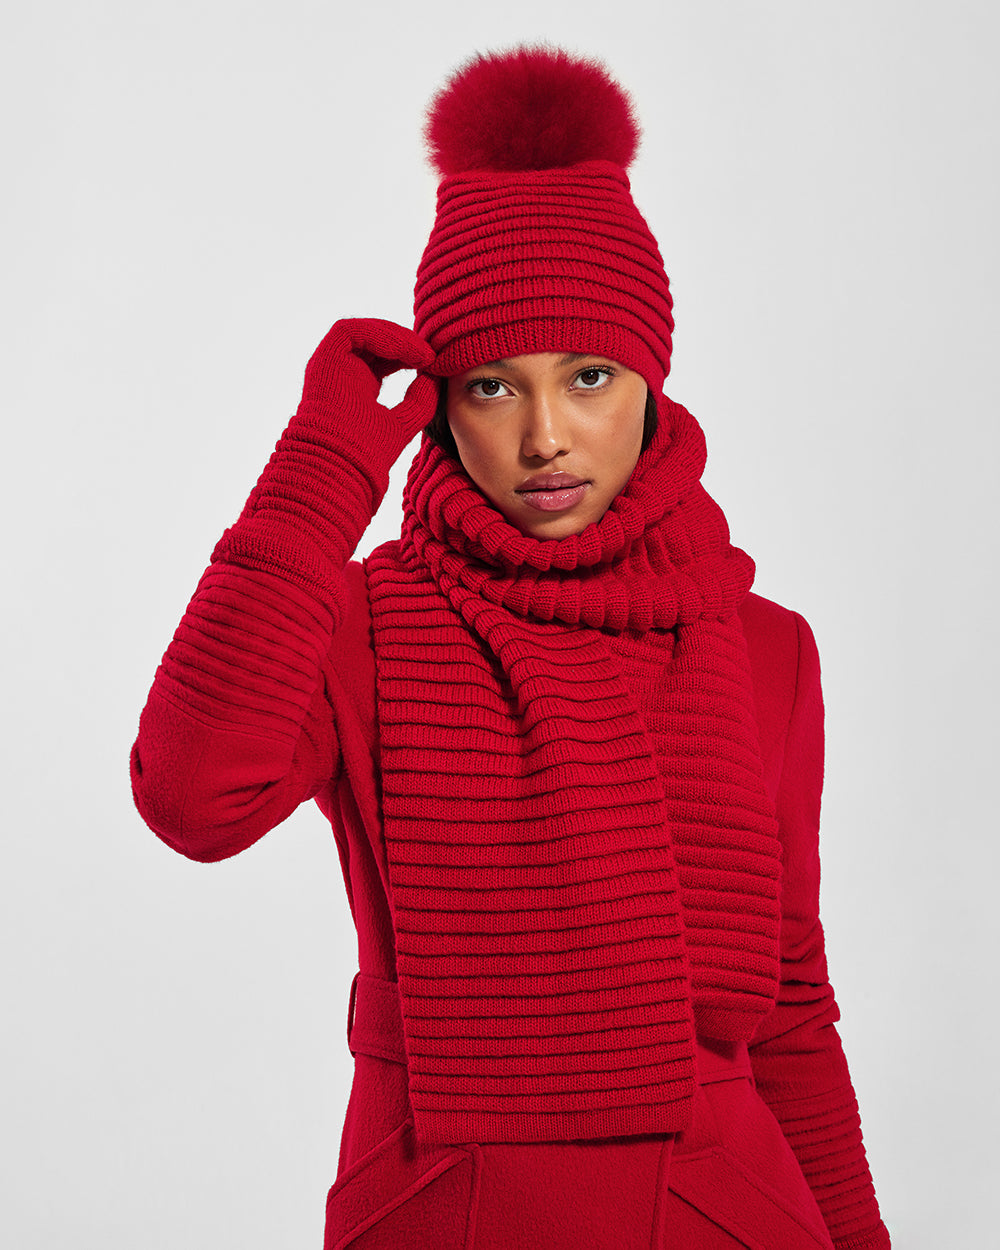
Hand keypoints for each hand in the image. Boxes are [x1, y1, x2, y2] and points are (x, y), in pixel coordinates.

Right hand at [299, 318, 437, 447]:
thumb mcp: (405, 422)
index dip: (410, 354)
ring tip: (421, 352)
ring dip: (395, 337)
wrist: (343, 463)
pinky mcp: (323, 359)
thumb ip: (421, 400)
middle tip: (429, 352)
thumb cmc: (368, 453)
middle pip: (376, 343)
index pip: (386, 360)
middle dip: (405, 342)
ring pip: (364, 333)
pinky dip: (377, 335)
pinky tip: (402, 349)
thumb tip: (434, 375)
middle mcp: (344, 375)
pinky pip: (349, 332)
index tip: (432, 361)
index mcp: (360, 390)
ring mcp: (332, 366)